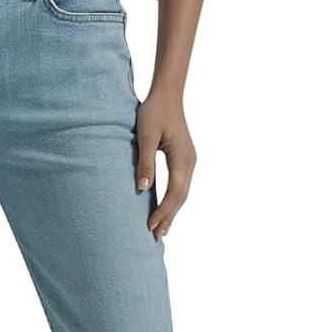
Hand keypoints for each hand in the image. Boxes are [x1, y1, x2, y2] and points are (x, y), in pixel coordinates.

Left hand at [135, 86, 196, 239]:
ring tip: (161, 230)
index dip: (163, 211)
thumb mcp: (145, 136)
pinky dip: (174, 200)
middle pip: (181, 197)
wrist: (167, 94)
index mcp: (182, 158)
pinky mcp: (184, 159)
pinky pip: (181, 186)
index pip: (174, 192)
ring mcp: (189, 161)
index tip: (150, 226)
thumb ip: (145, 161)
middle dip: (169, 217)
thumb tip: (142, 188)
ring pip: (182, 193)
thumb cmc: (154, 112)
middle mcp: (190, 162)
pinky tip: (165, 210)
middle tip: (155, 237)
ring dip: (172, 212)